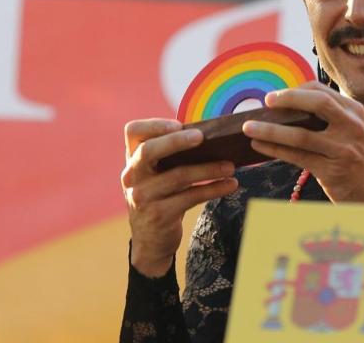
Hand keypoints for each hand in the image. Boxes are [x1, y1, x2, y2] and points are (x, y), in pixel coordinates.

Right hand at [121, 119, 238, 276]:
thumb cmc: (161, 195)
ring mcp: (143, 197)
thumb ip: (170, 155)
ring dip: (208, 169)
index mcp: (132, 159)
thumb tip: (212, 135)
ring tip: (231, 166)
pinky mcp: (159, 215)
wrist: (150, 240)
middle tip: (203, 136)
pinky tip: (230, 184)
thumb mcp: (157, 174)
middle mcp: (132, 176)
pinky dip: (213, 189)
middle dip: (176, 141)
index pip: (133, 132)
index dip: (154, 125)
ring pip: (178, 176)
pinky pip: (191, 197)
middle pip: (149, 151)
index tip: (179, 124)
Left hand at [242, 82, 363, 202]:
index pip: (322, 91)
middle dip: (287, 99)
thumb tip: (289, 108)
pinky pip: (297, 157)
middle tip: (265, 102)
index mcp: (355, 112)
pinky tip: (259, 147)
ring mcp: (343, 149)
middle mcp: (352, 126)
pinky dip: (275, 150)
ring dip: (270, 130)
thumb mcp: (354, 132)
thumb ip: (332, 118)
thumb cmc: (361, 161)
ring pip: (300, 134)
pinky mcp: (333, 171)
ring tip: (248, 128)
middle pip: (316, 103)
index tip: (277, 96)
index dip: (296, 91)